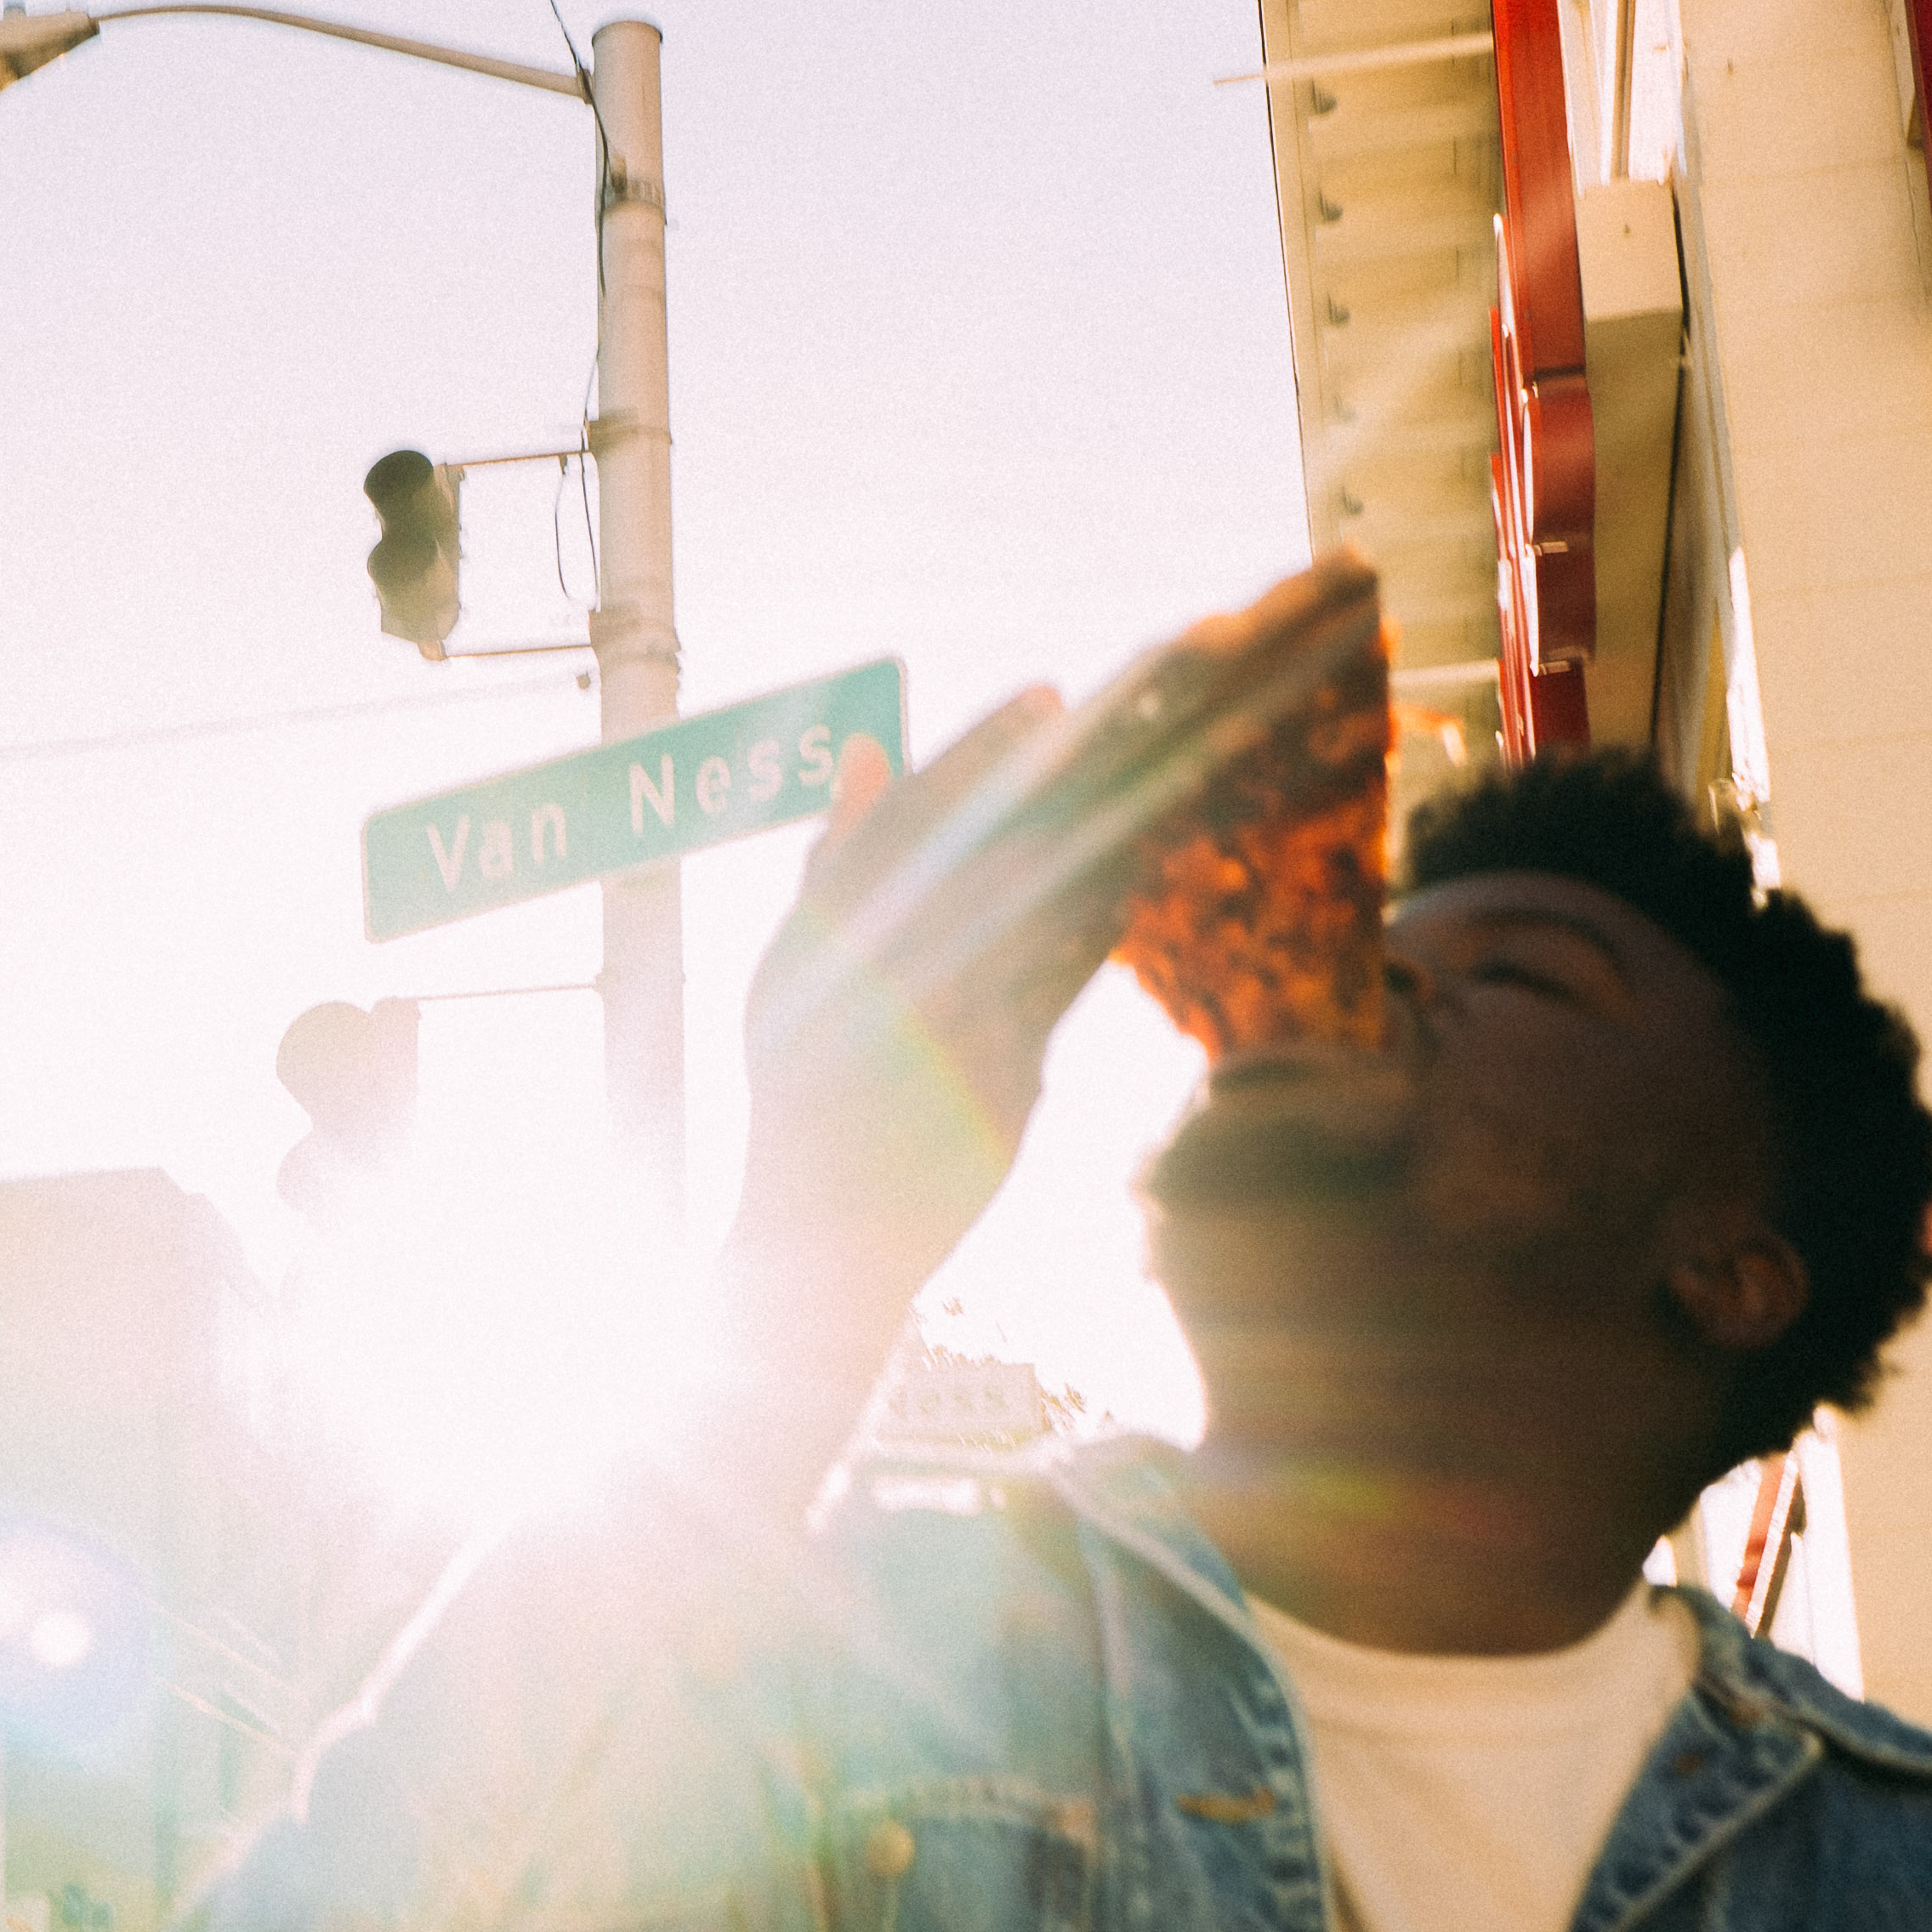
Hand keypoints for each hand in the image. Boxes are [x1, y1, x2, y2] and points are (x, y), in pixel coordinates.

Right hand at [703, 691, 1126, 1505]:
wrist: (819, 1237)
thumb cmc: (799, 1089)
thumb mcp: (785, 973)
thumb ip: (831, 865)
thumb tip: (866, 752)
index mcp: (820, 942)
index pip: (912, 816)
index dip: (986, 747)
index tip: (1047, 694)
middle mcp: (881, 983)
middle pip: (998, 847)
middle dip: (1072, 778)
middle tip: (1134, 716)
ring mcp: (945, 1040)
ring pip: (1047, 913)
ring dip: (1106, 840)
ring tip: (1147, 783)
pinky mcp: (1000, 1089)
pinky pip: (1064, 987)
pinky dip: (1100, 927)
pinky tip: (1126, 885)